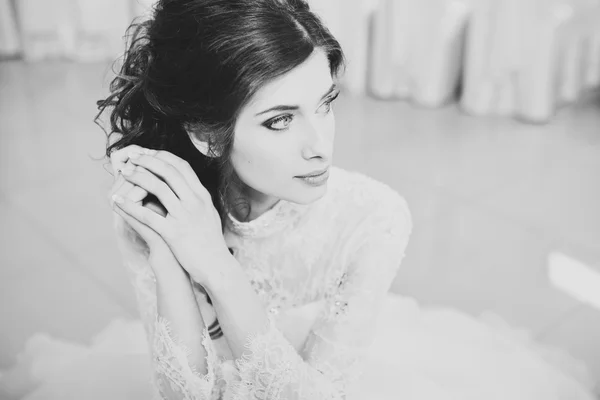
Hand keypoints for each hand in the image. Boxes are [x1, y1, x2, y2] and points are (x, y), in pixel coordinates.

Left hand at [111, 148, 230, 284]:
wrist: (216, 265)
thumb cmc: (211, 241)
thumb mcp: (208, 213)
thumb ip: (197, 198)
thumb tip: (186, 185)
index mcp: (202, 195)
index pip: (182, 167)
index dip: (163, 157)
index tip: (149, 153)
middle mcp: (195, 202)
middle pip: (169, 172)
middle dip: (148, 161)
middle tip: (133, 156)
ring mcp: (184, 216)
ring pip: (158, 188)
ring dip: (138, 177)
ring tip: (124, 173)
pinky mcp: (173, 232)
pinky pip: (147, 216)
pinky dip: (130, 206)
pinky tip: (117, 201)